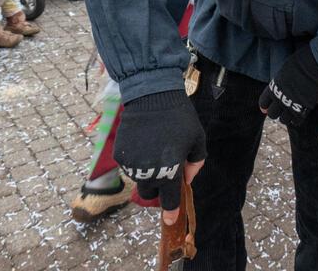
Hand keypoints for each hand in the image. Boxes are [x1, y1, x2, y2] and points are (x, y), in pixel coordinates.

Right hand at [114, 91, 206, 225]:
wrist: (152, 96)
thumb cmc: (180, 117)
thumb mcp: (197, 139)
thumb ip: (195, 162)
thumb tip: (186, 179)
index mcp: (170, 168)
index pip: (169, 198)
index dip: (170, 211)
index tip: (170, 220)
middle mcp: (149, 170)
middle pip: (150, 192)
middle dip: (158, 186)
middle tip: (165, 169)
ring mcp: (132, 163)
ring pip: (138, 178)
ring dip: (146, 172)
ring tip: (155, 147)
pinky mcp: (120, 155)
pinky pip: (129, 165)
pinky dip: (136, 160)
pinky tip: (144, 141)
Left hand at [259, 46, 317, 126]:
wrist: (314, 64)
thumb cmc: (300, 63)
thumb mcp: (284, 71)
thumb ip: (279, 83)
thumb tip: (277, 90)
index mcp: (273, 88)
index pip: (263, 102)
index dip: (265, 105)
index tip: (267, 106)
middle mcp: (280, 98)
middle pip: (272, 114)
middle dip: (275, 112)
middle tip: (281, 109)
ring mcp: (291, 105)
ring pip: (283, 120)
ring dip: (285, 118)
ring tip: (290, 112)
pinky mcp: (303, 109)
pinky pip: (296, 121)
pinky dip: (296, 121)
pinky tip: (297, 116)